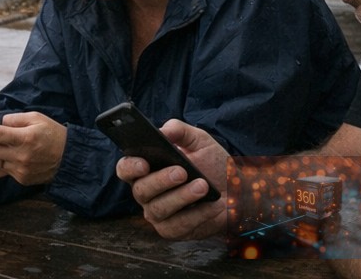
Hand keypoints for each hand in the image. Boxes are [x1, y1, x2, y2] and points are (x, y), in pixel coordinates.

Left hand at [0, 110, 67, 186]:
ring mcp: (22, 170)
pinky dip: (1, 161)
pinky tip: (0, 154)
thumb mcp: (36, 118)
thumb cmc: (53, 134)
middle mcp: (22, 156)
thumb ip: (16, 119)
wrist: (69, 158)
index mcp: (26, 138)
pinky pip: (5, 169)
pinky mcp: (22, 179)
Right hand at [114, 119, 226, 239]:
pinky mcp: (172, 230)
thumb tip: (162, 131)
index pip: (125, 168)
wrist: (235, 191)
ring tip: (202, 186)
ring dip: (181, 197)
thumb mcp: (198, 140)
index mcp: (145, 167)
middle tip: (182, 171)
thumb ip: (179, 130)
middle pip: (141, 190)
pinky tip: (211, 205)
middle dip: (161, 181)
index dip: (130, 167)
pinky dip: (196, 215)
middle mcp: (145, 192)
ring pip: (158, 209)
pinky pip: (178, 226)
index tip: (144, 163)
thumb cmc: (211, 163)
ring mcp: (157, 213)